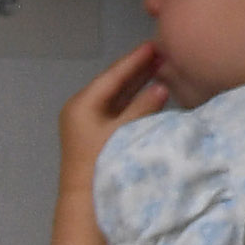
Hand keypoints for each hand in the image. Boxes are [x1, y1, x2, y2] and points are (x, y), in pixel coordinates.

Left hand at [59, 40, 167, 169]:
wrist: (85, 200)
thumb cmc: (101, 163)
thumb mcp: (123, 132)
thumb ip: (142, 108)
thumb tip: (162, 86)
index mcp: (82, 104)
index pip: (112, 75)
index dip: (134, 60)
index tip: (154, 44)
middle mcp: (82, 108)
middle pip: (114, 83)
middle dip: (137, 68)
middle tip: (162, 51)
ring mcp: (89, 121)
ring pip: (117, 95)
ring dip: (138, 82)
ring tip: (161, 65)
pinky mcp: (97, 133)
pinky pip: (118, 108)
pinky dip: (135, 98)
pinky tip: (152, 90)